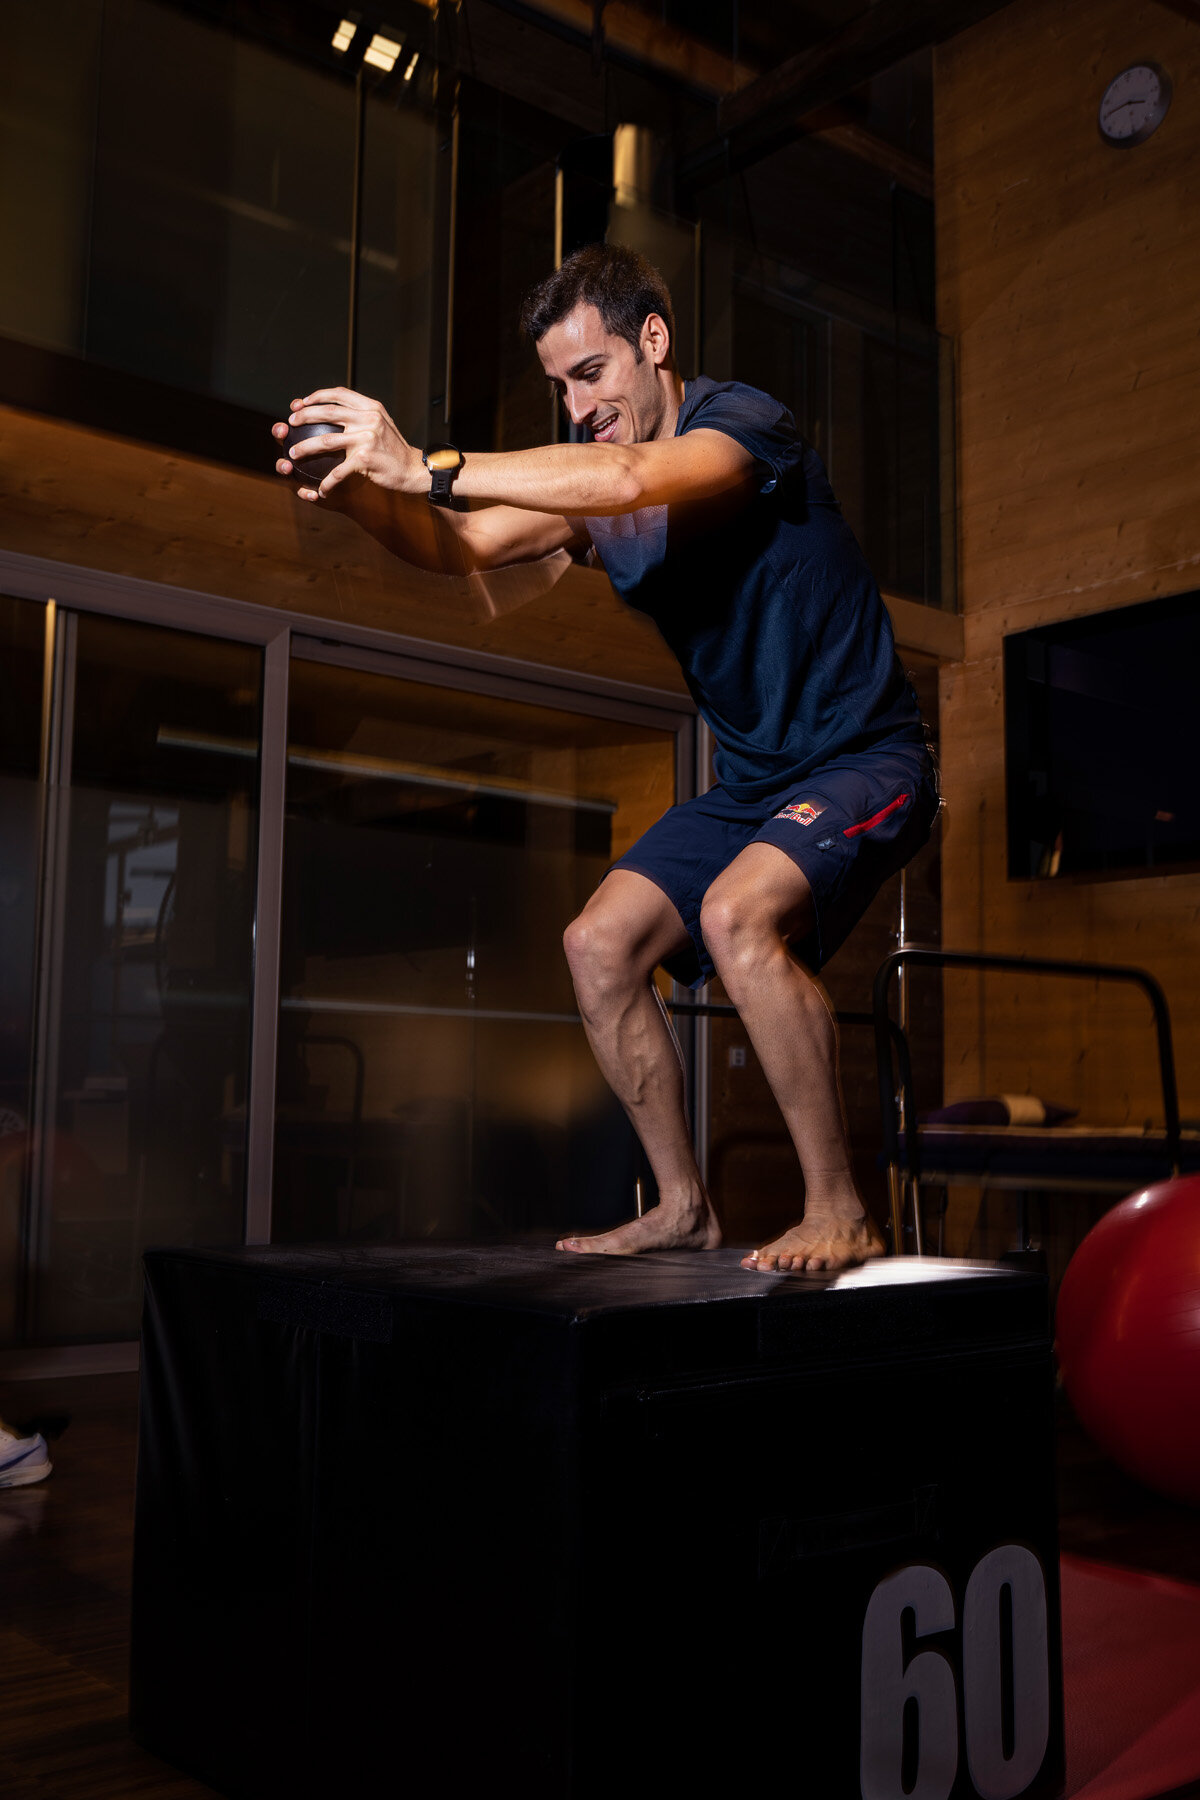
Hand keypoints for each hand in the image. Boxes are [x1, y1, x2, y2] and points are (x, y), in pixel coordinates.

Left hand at [271, 387, 423, 504]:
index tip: (301, 403)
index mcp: (371, 407)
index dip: (316, 396)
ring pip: (326, 441)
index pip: (338, 394)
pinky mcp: (365, 460)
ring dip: (305, 448)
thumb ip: (362, 414)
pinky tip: (321, 489)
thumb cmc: (392, 449)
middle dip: (304, 417)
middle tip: (290, 423)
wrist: (412, 470)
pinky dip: (327, 482)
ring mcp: (367, 438)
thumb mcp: (381, 423)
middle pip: (328, 413)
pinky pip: (338, 471)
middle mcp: (369, 419)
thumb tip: (335, 408)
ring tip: (293, 454)